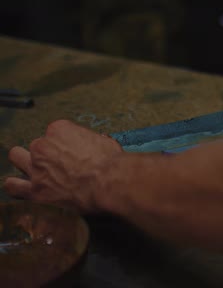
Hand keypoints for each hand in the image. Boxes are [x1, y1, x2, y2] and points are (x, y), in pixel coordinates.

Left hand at [4, 120, 122, 212]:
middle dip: (46, 153)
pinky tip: (24, 187)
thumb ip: (96, 141)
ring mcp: (36, 167)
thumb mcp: (106, 143)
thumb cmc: (112, 161)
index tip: (75, 152)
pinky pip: (13, 186)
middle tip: (59, 163)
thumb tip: (98, 141)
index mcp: (60, 129)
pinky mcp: (35, 190)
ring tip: (37, 170)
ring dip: (25, 162)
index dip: (65, 143)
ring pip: (17, 157)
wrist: (109, 182)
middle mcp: (43, 145)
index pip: (55, 132)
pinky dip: (16, 185)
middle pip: (37, 145)